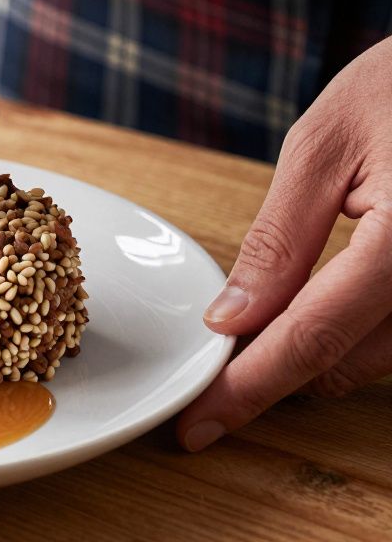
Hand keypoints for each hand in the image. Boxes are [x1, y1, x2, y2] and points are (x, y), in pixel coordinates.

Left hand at [177, 37, 391, 450]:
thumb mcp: (323, 146)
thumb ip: (278, 240)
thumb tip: (231, 319)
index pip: (312, 338)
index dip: (248, 389)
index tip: (198, 425)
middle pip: (346, 360)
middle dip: (273, 371)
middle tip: (212, 373)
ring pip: (378, 357)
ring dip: (315, 354)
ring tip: (253, 336)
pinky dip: (354, 331)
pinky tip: (311, 309)